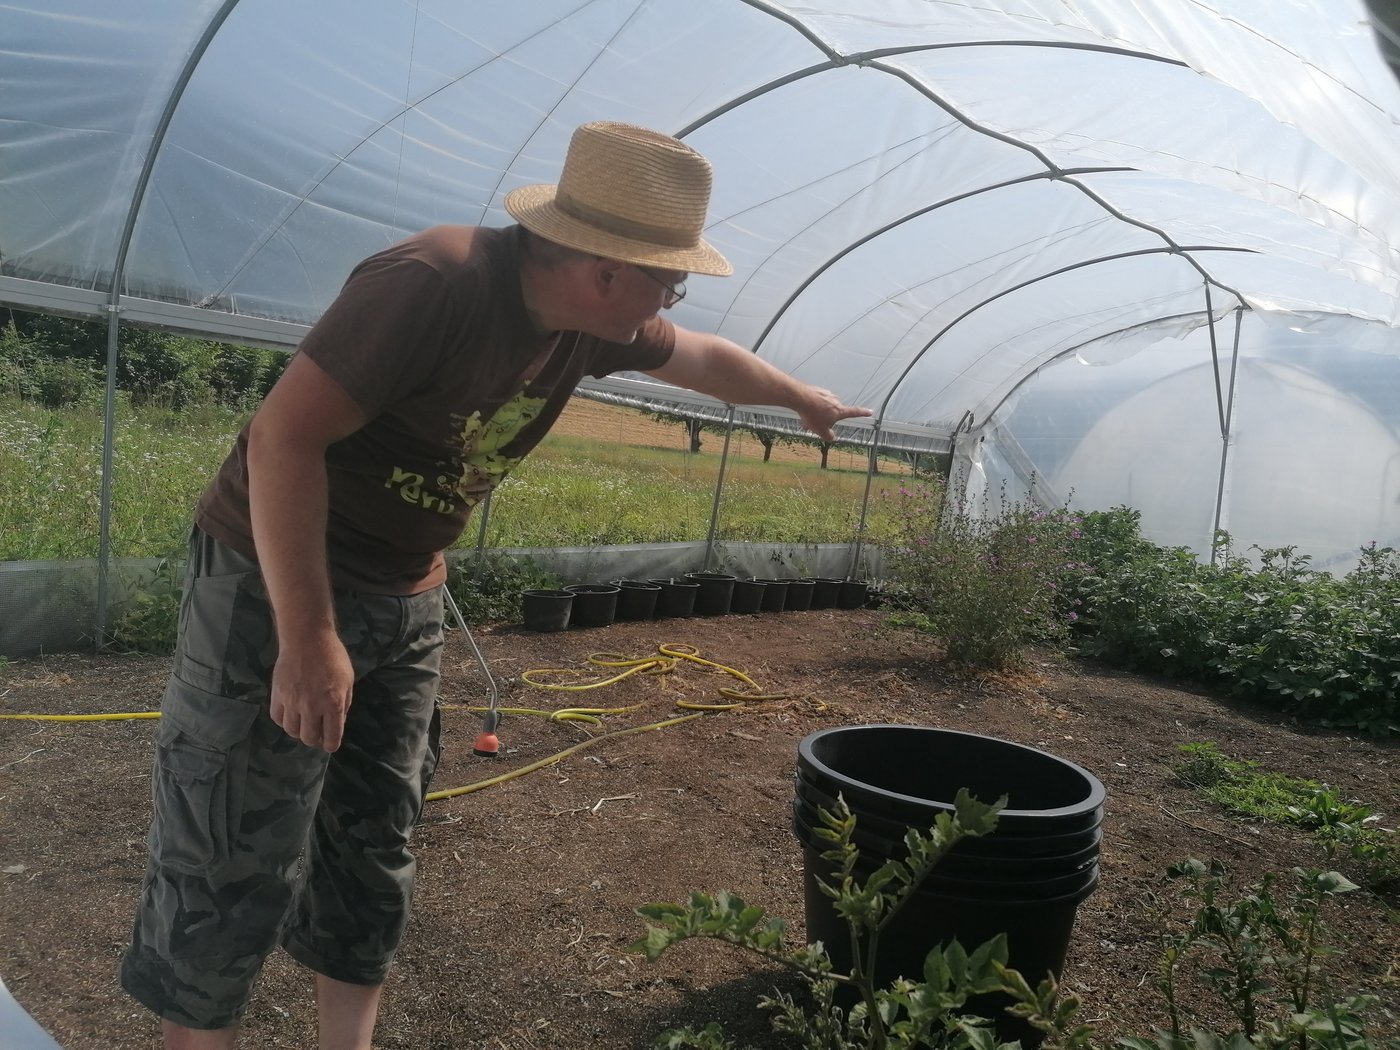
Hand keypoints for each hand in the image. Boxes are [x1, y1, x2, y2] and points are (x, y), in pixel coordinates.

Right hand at [269, 630, 354, 751]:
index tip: (329, 743)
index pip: (331, 738)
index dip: (331, 744)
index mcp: (333, 704)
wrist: (306, 638)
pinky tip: (290, 714)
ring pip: (291, 731)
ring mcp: (292, 702)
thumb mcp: (347, 680)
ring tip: (303, 723)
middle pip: (309, 738)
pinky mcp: (277, 695)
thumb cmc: (332, 657)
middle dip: (315, 740)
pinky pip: (277, 718)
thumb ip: (343, 704)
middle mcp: (311, 707)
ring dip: (299, 731)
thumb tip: (337, 722)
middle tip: (317, 733)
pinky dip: (284, 720)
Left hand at [798, 387, 872, 440]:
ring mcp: (826, 394)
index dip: (863, 413)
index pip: (854, 412)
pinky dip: (812, 407)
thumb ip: (829, 436)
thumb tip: (832, 436)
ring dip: (817, 413)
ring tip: (806, 419)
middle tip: (815, 425)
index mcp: (839, 411)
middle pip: (833, 413)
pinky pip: (817, 401)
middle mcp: (835, 401)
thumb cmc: (813, 414)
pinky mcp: (817, 390)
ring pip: (824, 407)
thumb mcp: (821, 431)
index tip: (870, 411)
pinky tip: (804, 410)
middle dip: (825, 419)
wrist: (800, 398)